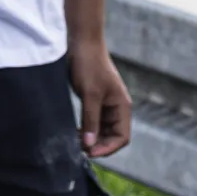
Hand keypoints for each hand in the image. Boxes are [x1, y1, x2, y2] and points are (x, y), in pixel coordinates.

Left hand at [70, 37, 130, 156]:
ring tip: (75, 142)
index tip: (90, 153)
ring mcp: (105, 105)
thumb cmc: (89, 65)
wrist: (81, 43)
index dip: (108, 148)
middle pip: (112, 136)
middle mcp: (116, 108)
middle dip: (98, 145)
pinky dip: (86, 129)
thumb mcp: (90, 94)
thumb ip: (91, 119)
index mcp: (122, 106)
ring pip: (101, 130)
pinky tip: (74, 132)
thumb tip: (90, 145)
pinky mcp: (93, 101)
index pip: (121, 137)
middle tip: (79, 150)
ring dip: (91, 138)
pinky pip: (93, 121)